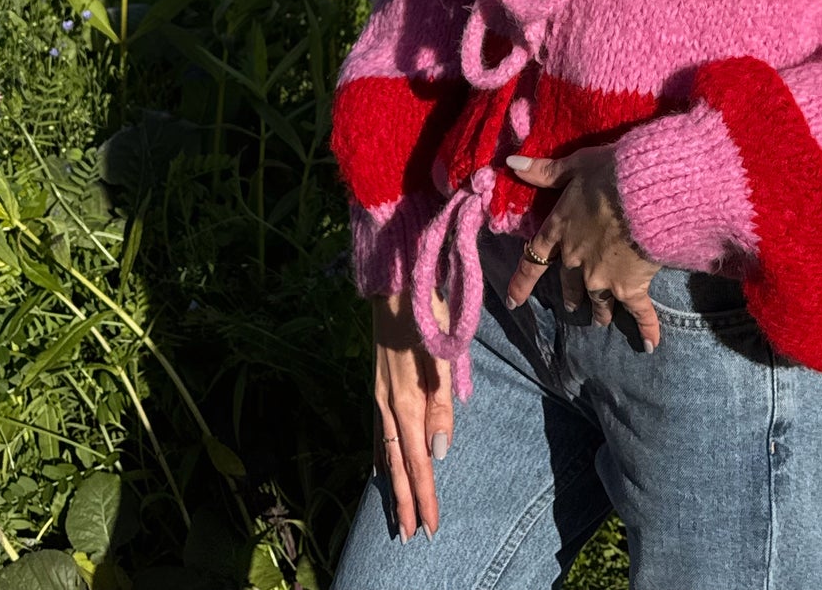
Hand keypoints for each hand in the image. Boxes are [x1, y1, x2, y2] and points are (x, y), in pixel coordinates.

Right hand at [371, 286, 453, 540]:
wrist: (393, 284)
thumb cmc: (425, 314)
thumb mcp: (442, 355)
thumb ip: (442, 404)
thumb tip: (439, 453)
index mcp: (407, 402)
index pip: (418, 462)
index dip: (424, 495)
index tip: (431, 527)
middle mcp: (389, 405)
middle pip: (398, 465)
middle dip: (405, 502)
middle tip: (410, 537)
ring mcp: (380, 396)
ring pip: (386, 452)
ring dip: (393, 485)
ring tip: (397, 514)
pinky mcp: (378, 386)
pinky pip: (380, 433)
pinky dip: (382, 458)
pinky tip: (383, 466)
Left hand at [503, 145, 662, 350]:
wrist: (644, 193)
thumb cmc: (610, 173)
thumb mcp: (574, 165)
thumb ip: (543, 170)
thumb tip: (509, 164)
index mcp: (560, 230)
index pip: (534, 259)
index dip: (523, 281)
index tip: (514, 301)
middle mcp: (576, 260)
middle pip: (570, 283)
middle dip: (572, 296)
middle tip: (573, 307)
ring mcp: (601, 277)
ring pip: (598, 301)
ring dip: (600, 311)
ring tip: (602, 320)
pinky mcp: (629, 286)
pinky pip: (638, 312)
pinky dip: (646, 329)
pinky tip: (650, 344)